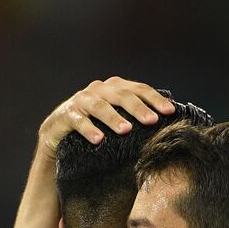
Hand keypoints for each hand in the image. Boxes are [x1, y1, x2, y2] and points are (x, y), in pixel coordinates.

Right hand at [38, 76, 178, 158]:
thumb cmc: (95, 130)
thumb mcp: (117, 121)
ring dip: (114, 117)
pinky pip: (78, 121)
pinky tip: (99, 140)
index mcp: (114, 88)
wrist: (58, 138)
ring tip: (126, 130)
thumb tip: (169, 120)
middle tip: (152, 121)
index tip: (170, 112)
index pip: (138, 89)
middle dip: (138, 108)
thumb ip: (135, 117)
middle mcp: (98, 90)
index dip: (154, 99)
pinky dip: (89, 129)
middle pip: (121, 95)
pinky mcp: (65, 115)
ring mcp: (81, 101)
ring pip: (99, 106)